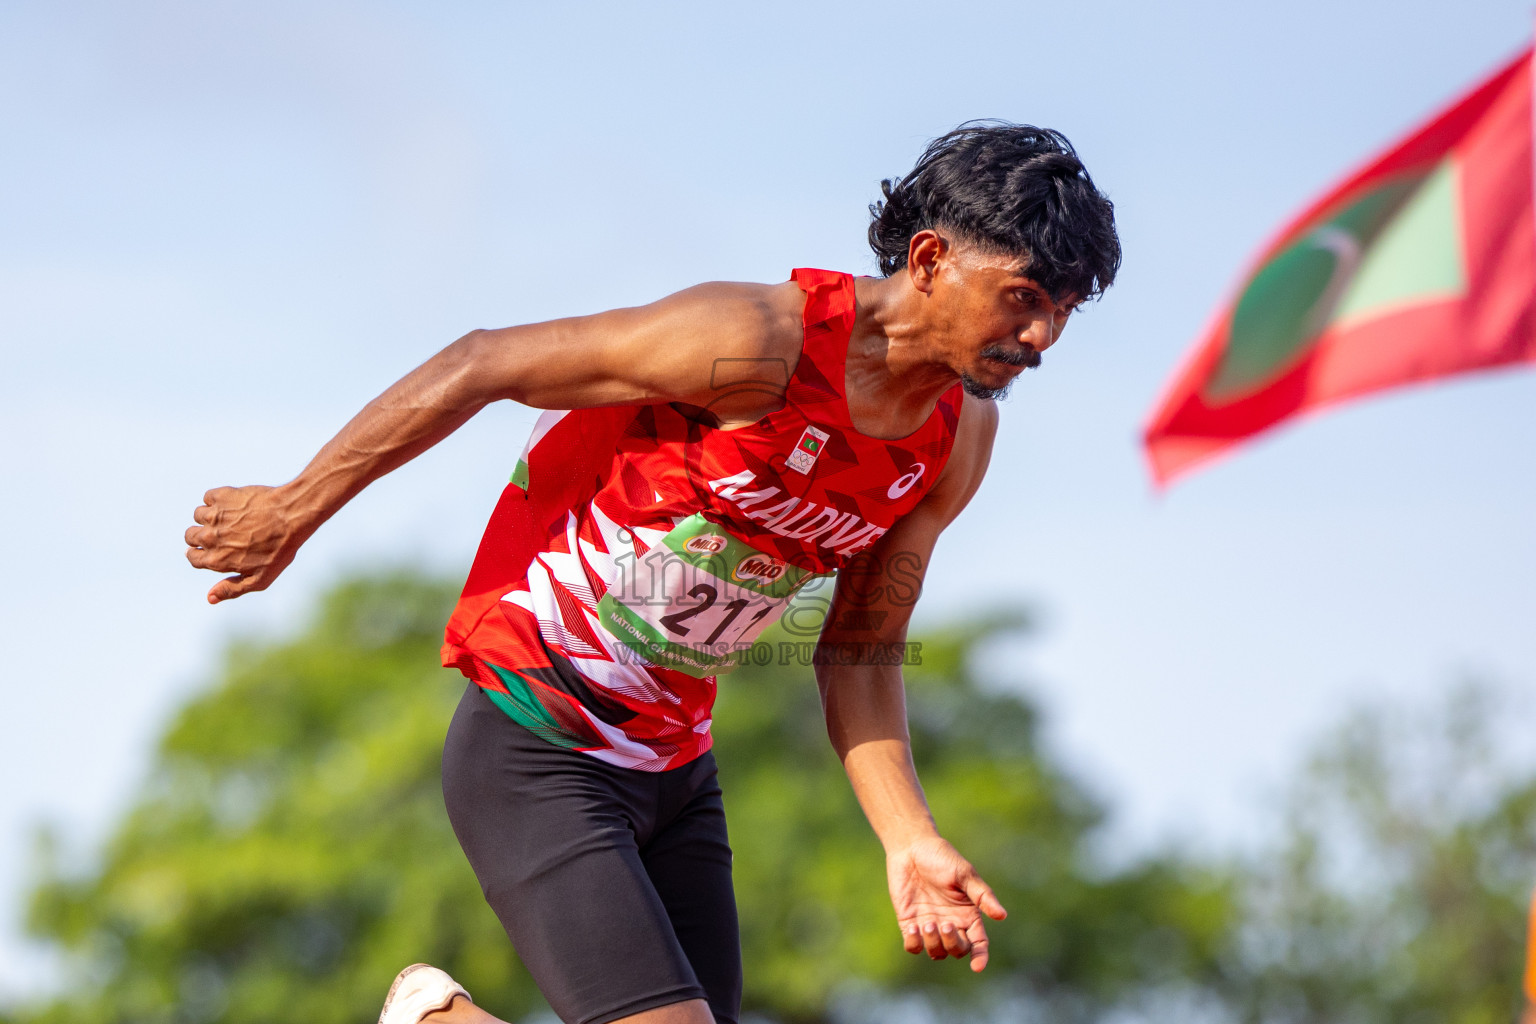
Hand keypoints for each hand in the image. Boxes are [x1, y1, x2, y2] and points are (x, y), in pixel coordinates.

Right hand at [185, 485, 305, 603]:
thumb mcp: (260, 579)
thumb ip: (233, 589)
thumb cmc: (280, 549)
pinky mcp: (221, 496)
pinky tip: (235, 504)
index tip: (210, 550)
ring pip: (198, 515)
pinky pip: (208, 497)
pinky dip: (216, 500)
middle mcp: (210, 538)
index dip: (199, 554)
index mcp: (216, 559)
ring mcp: (214, 516)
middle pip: (190, 536)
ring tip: (233, 518)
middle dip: (201, 536)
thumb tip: (209, 598)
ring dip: (210, 517)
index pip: (192, 558)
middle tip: (224, 533)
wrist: (291, 516)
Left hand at [887, 835, 1006, 971]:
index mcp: (968, 915)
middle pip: (958, 951)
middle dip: (953, 944)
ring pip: (937, 952)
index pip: (978, 944)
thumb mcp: (965, 874)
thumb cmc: (941, 858)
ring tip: (928, 922)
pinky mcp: (910, 924)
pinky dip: (915, 943)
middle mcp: (951, 924)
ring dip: (934, 943)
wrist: (911, 848)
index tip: (977, 966)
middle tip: (945, 925)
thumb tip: (1002, 916)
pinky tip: (913, 927)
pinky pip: (913, 946)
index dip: (980, 957)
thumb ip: (982, 895)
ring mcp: (930, 926)